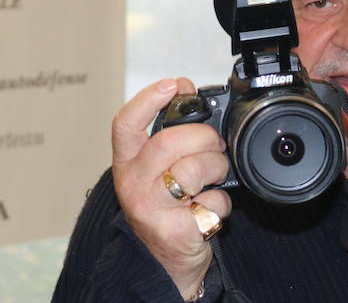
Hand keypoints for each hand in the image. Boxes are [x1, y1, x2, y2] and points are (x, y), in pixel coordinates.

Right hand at [112, 78, 231, 297]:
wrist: (163, 262)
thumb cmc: (163, 207)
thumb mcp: (155, 168)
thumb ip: (167, 131)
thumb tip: (185, 87)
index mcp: (127, 162)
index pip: (125, 124)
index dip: (148, 99)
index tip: (173, 84)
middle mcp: (133, 184)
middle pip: (169, 142)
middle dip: (203, 137)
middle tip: (215, 144)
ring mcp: (152, 209)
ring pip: (193, 170)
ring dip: (216, 167)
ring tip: (215, 175)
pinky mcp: (176, 231)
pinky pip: (211, 202)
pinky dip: (223, 202)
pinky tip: (211, 207)